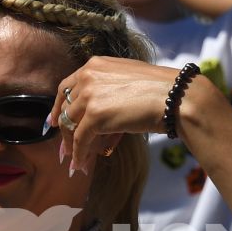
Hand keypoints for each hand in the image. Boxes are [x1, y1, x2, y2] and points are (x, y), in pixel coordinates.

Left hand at [52, 54, 198, 175]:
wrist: (175, 97)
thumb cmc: (161, 89)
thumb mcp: (129, 79)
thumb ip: (110, 89)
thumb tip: (102, 113)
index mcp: (95, 65)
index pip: (67, 86)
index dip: (59, 106)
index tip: (56, 120)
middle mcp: (88, 77)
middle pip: (66, 107)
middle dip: (64, 129)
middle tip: (64, 145)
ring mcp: (90, 96)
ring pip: (70, 125)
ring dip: (71, 145)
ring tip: (74, 160)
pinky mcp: (94, 117)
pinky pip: (79, 139)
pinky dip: (78, 154)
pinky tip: (81, 165)